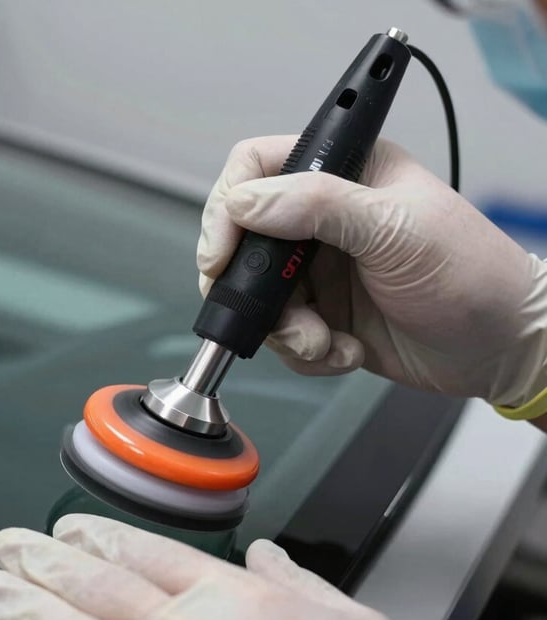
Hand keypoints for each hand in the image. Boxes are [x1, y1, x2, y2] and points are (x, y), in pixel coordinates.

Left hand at [0, 514, 482, 619]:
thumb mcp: (350, 619)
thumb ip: (295, 580)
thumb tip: (265, 554)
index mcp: (236, 599)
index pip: (149, 553)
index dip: (100, 536)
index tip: (68, 529)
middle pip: (101, 586)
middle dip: (45, 561)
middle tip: (8, 545)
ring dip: (27, 610)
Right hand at [198, 136, 546, 406]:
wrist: (497, 348)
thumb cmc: (470, 274)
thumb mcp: (396, 230)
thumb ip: (318, 207)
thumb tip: (246, 203)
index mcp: (345, 174)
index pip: (259, 167)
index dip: (228, 206)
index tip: (221, 254)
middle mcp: (325, 220)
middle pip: (246, 240)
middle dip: (250, 287)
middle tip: (270, 313)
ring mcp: (321, 271)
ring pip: (259, 298)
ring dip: (286, 331)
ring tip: (325, 341)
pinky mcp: (323, 316)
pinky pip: (283, 337)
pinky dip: (307, 353)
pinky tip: (346, 351)